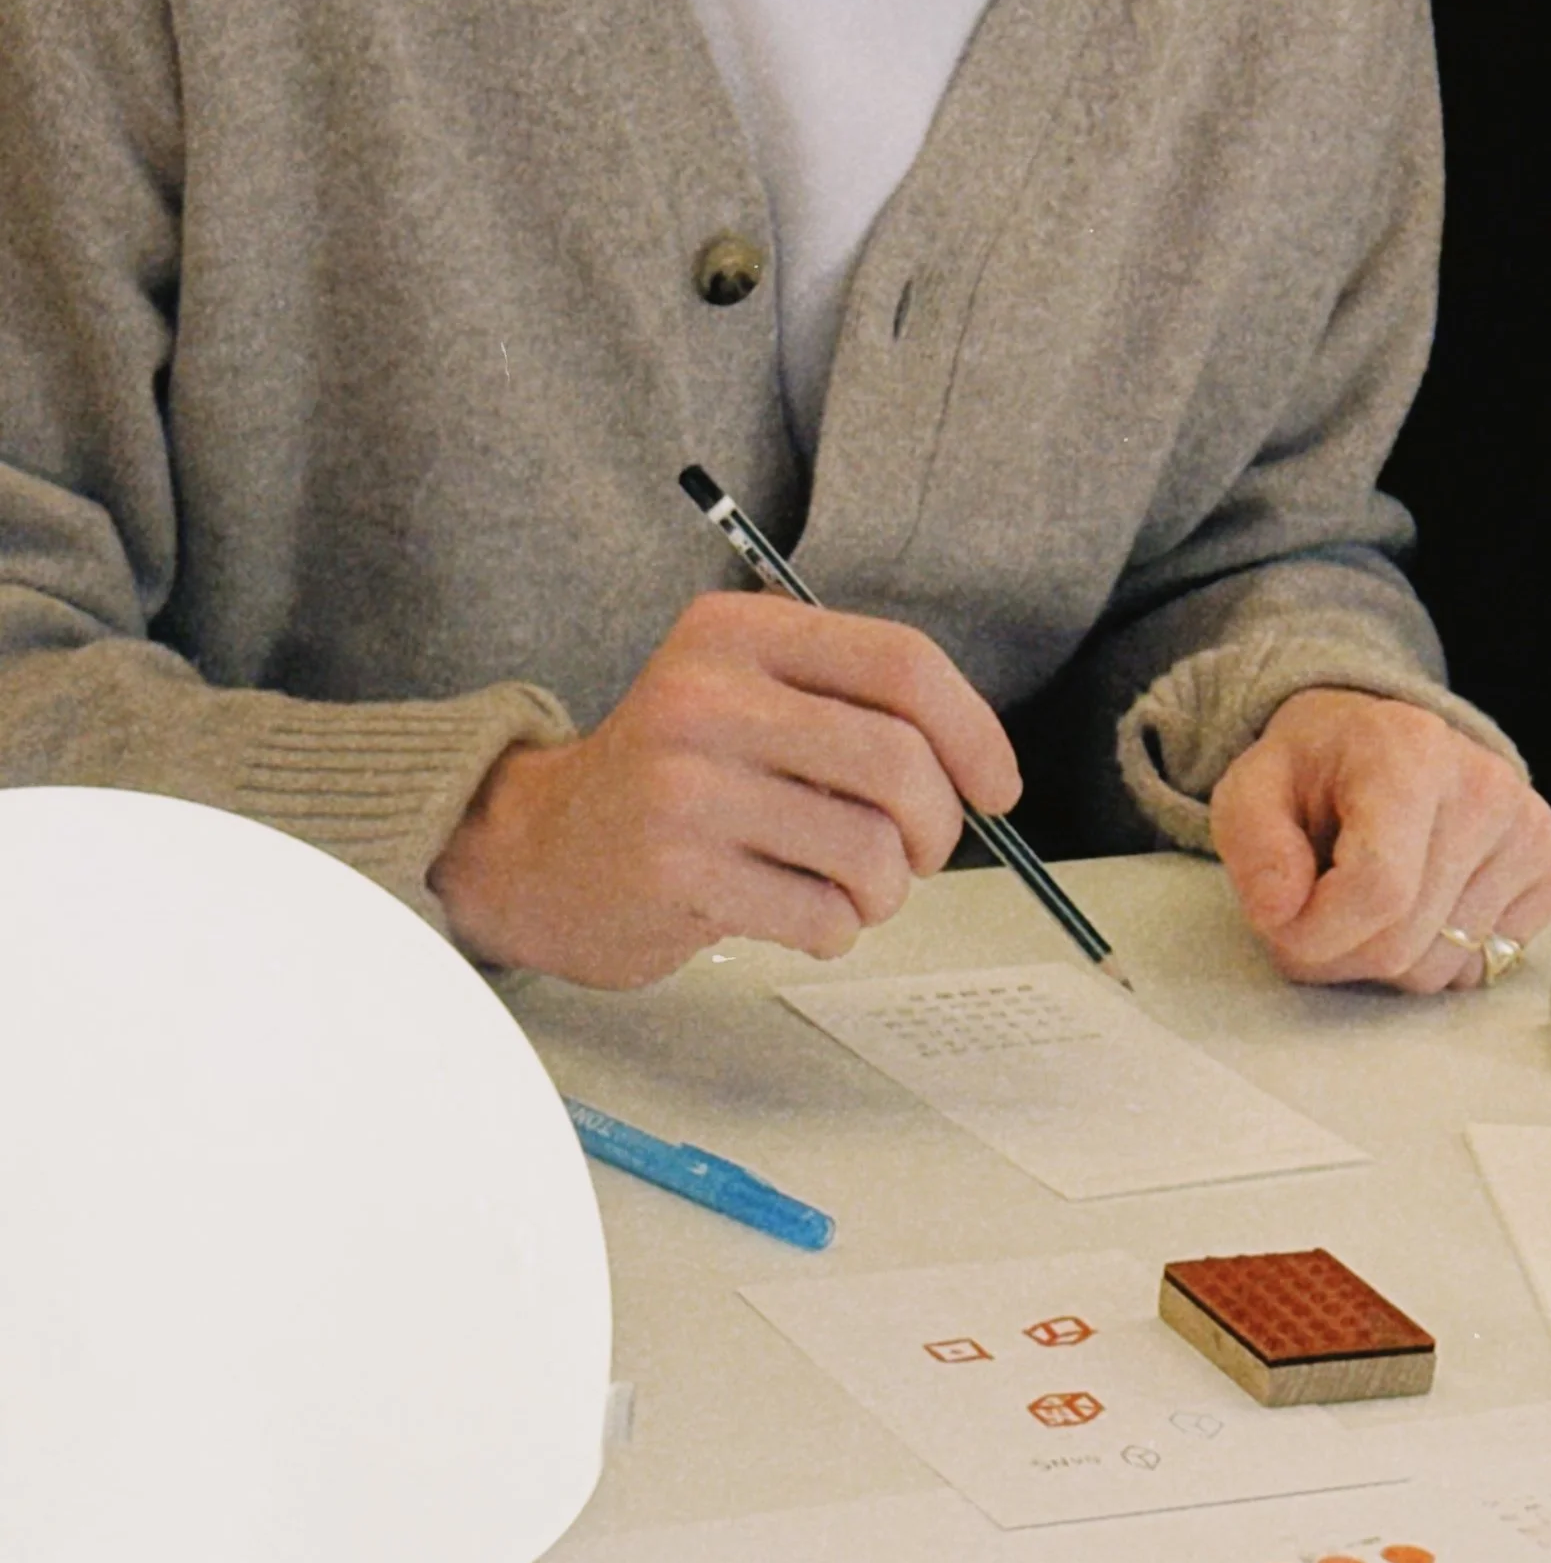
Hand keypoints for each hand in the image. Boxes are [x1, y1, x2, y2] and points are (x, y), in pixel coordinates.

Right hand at [431, 589, 1020, 986]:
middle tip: (918, 856)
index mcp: (738, 633)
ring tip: (849, 892)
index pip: (902, 663)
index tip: (997, 790)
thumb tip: (980, 772)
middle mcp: (707, 695)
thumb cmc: (678, 781)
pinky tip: (796, 914)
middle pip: (899, 762)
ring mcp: (688, 785)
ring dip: (884, 893)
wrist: (541, 851)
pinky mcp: (679, 871)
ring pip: (869, 852)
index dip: (974, 733)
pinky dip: (833, 929)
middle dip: (937, 828)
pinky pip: (820, 915)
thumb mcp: (745, 697)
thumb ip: (849, 708)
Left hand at [1210, 690, 1550, 991]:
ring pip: (1438, 969)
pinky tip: (1422, 901)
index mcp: (1409, 752)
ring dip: (1385, 959)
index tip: (1284, 920)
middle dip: (1340, 953)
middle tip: (1319, 910)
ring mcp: (1528, 829)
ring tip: (1370, 899)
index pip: (1376, 891)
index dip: (1316, 934)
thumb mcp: (1252, 792)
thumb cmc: (1319, 773)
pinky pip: (1480, 967)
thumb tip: (1283, 910)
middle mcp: (1484, 786)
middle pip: (1402, 943)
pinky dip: (1437, 955)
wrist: (1384, 744)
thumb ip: (1253, 847)